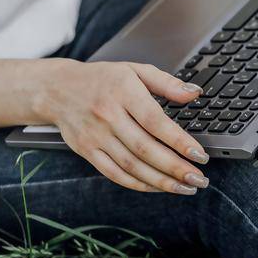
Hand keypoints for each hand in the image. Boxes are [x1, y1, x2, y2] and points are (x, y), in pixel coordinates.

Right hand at [35, 61, 210, 193]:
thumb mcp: (135, 70)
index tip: (200, 155)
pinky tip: (159, 187)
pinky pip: (114, 174)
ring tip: (186, 188)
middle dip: (175, 168)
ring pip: (131, 166)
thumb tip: (195, 94)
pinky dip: (138, 184)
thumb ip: (167, 82)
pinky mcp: (87, 151)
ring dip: (161, 181)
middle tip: (199, 179)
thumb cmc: (102, 79)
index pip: (155, 122)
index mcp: (124, 93)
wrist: (56, 89)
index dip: (179, 141)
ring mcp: (96, 137)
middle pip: (145, 149)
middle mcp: (108, 117)